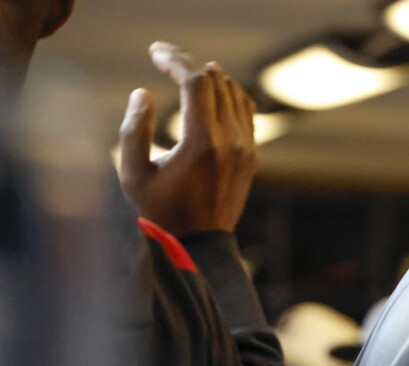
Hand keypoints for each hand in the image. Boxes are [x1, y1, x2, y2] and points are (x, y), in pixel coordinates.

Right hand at [117, 41, 255, 235]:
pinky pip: (245, 111)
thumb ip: (133, 131)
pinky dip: (229, 93)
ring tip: (183, 67)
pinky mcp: (251, 155)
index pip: (195, 83)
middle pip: (216, 81)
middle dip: (189, 62)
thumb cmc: (161, 212)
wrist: (201, 245)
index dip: (175, 60)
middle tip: (164, 55)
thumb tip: (141, 93)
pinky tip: (211, 87)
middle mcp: (230, 142)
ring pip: (234, 93)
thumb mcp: (133, 174)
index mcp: (202, 143)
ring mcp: (246, 148)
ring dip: (209, 75)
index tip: (154, 53)